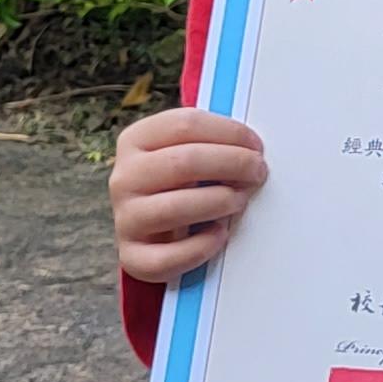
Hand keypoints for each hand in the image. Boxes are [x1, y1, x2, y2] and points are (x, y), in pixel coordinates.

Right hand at [112, 107, 264, 284]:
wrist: (154, 231)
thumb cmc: (179, 185)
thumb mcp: (187, 154)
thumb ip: (211, 144)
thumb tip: (251, 147)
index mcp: (136, 141)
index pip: (185, 124)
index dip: (229, 132)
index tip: (255, 145)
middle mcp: (125, 177)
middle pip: (183, 162)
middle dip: (231, 164)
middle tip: (257, 171)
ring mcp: (126, 218)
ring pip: (174, 208)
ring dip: (218, 202)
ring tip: (239, 201)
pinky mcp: (132, 256)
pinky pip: (167, 257)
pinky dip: (200, 247)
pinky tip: (219, 235)